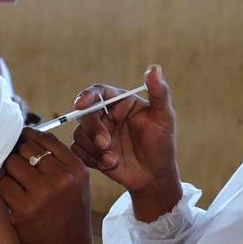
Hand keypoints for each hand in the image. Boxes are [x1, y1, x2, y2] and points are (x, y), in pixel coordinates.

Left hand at [0, 129, 92, 243]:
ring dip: (11, 172)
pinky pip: (4, 185)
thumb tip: (30, 136)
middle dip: (20, 156)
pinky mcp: (24, 208)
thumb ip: (60, 161)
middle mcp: (62, 178)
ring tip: (18, 185)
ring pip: (13, 164)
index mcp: (77, 170)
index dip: (30, 136)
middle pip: (28, 149)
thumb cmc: (69, 215)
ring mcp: (43, 193)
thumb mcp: (77, 184)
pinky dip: (6, 190)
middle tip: (20, 169)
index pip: (47, 140)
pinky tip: (14, 199)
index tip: (21, 138)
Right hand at [71, 65, 182, 220]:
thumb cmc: (162, 144)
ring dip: (94, 148)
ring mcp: (97, 134)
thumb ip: (159, 93)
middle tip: (106, 144)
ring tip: (113, 159)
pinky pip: (78, 151)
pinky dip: (90, 158)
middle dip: (92, 129)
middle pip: (85, 114)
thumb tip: (154, 68)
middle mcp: (106, 115)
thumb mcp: (164, 118)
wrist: (155, 176)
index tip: (81, 104)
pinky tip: (108, 164)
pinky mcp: (91, 152)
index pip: (99, 92)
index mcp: (120, 102)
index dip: (87, 96)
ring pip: (79, 134)